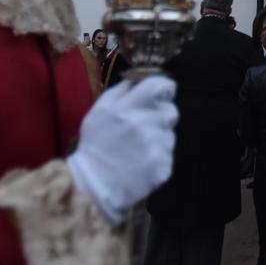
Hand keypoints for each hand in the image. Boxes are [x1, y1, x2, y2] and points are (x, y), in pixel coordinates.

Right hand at [67, 75, 178, 224]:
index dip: (162, 89)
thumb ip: (121, 91)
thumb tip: (138, 79)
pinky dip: (158, 157)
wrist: (93, 185)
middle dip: (160, 115)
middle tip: (143, 126)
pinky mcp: (163, 166)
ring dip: (159, 137)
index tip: (157, 96)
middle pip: (171, 110)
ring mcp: (157, 146)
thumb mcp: (100, 111)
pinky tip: (141, 162)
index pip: (162, 85)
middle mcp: (146, 124)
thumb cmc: (95, 145)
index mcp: (130, 107)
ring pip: (170, 134)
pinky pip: (168, 154)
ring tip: (138, 148)